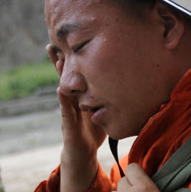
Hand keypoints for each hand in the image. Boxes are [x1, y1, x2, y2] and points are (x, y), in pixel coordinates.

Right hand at [47, 43, 105, 191]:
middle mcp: (72, 99)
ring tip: (56, 56)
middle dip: (61, 57)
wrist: (83, 153)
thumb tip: (134, 84)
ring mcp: (68, 110)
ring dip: (59, 73)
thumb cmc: (94, 130)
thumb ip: (112, 97)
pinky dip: (63, 99)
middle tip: (57, 39)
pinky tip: (60, 89)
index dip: (75, 56)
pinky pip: (65, 110)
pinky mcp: (68, 124)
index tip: (75, 38)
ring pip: (63, 87)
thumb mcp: (105, 109)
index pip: (77, 71)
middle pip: (66, 74)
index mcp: (82, 94)